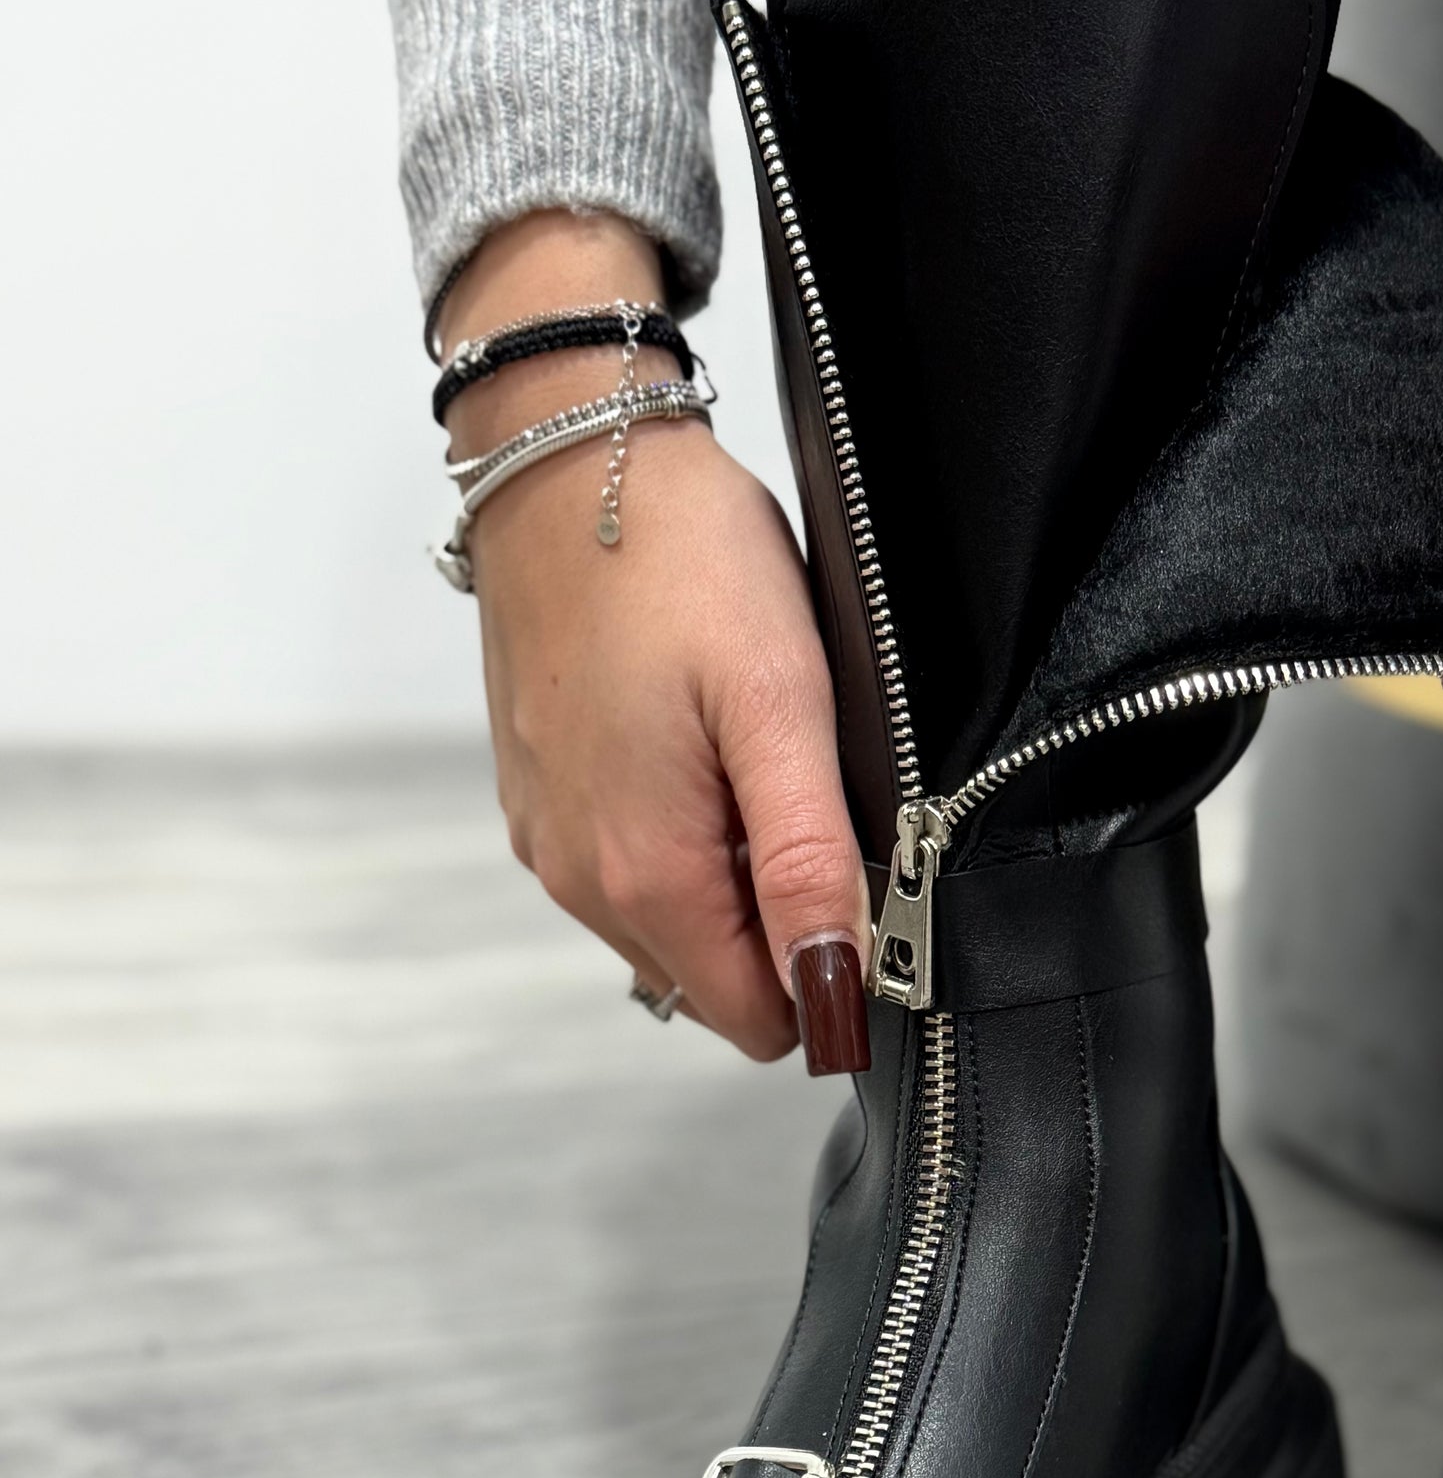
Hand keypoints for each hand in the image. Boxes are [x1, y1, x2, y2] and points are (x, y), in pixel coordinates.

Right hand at [444, 213, 867, 1063]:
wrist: (564, 455)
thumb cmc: (678, 558)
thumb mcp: (778, 706)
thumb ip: (807, 862)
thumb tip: (834, 992)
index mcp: (645, 875)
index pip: (761, 1021)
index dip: (830, 977)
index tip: (864, 886)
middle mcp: (582, 881)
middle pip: (719, 982)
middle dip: (783, 927)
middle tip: (815, 801)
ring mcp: (553, 842)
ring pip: (677, 930)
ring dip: (736, 878)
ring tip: (755, 760)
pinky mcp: (543, 801)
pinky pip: (632, 870)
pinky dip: (684, 837)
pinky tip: (702, 745)